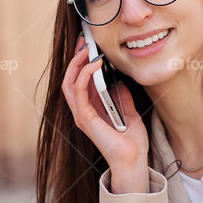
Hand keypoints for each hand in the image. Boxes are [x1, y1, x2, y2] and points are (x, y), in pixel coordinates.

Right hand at [62, 34, 148, 171]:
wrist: (133, 160)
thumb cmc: (131, 142)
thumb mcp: (129, 113)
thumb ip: (123, 98)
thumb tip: (120, 82)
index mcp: (91, 109)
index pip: (79, 80)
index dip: (81, 62)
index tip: (89, 45)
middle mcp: (82, 111)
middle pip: (71, 78)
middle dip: (76, 58)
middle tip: (85, 41)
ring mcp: (81, 115)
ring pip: (69, 82)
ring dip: (77, 63)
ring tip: (87, 48)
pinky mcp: (85, 118)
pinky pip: (79, 90)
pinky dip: (84, 74)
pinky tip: (95, 63)